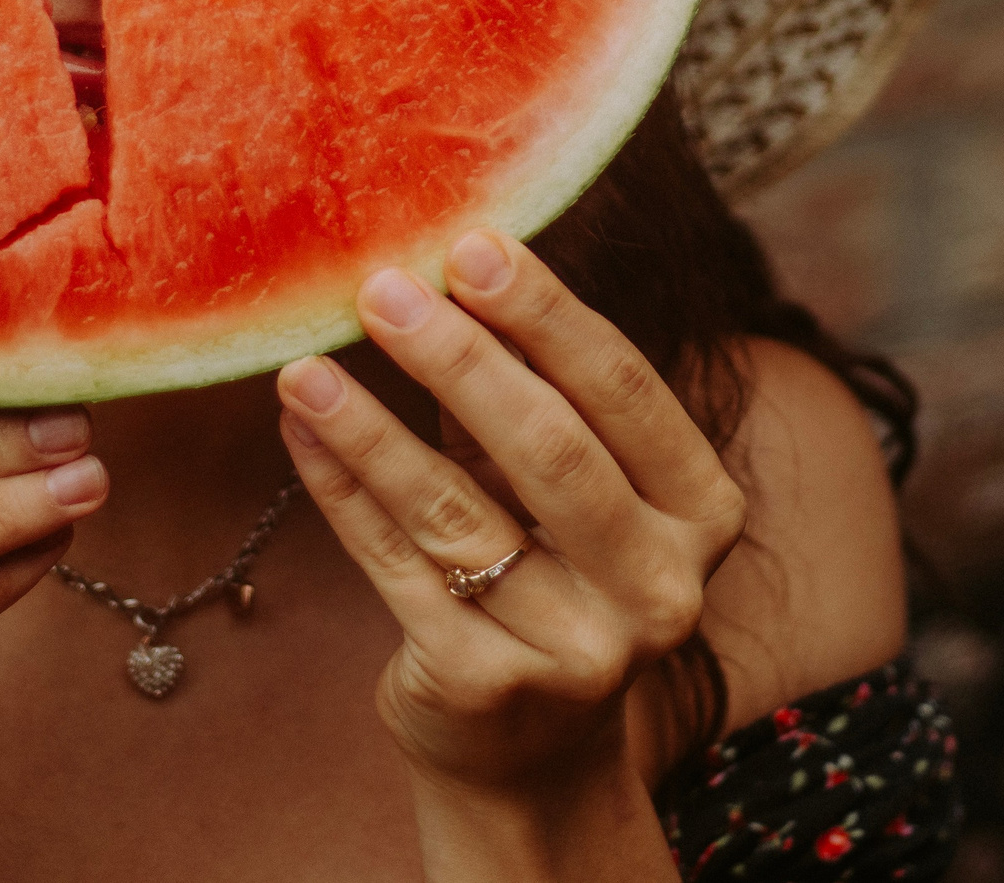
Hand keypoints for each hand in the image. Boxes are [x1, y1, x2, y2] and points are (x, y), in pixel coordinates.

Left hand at [276, 233, 744, 878]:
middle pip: (549, 448)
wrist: (532, 759)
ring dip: (373, 425)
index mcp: (702, 513)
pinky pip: (395, 566)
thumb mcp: (575, 492)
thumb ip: (536, 396)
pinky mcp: (484, 689)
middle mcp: (659, 588)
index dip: (546, 314)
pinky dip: (342, 489)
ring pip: (456, 511)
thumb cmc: (553, 578)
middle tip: (383, 287)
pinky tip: (302, 430)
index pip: (623, 391)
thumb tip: (446, 262)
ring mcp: (577, 649)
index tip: (473, 244)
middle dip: (460, 358)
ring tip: (307, 361)